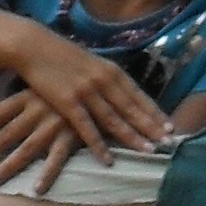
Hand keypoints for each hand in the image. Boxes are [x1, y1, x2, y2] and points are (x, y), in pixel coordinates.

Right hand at [0, 31, 172, 168]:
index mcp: (112, 70)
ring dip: (132, 137)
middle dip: (151, 127)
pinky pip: (86, 128)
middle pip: (132, 109)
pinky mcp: (67, 102)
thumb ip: (109, 79)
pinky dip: (98, 144)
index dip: (155, 113)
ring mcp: (86, 91)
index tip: (170, 127)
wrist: (35, 47)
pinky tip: (108, 158)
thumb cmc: (64, 57)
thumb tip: (126, 95)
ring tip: (148, 151)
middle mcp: (104, 81)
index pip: (139, 95)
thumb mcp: (93, 63)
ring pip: (115, 119)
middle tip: (168, 143)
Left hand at [0, 88, 83, 192]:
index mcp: (28, 96)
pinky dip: (47, 174)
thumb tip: (1, 109)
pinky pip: (57, 158)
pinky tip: (36, 189)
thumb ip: (25, 98)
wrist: (101, 86)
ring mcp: (54, 124)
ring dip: (7, 168)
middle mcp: (37, 110)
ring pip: (25, 150)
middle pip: (4, 135)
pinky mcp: (72, 135)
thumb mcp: (44, 86)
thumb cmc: (68, 86)